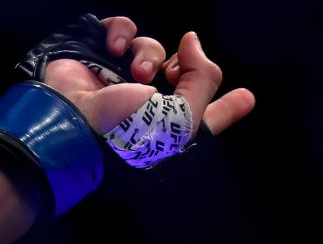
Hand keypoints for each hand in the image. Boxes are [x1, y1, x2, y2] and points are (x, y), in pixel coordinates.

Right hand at [42, 16, 254, 136]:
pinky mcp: (98, 58)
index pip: (207, 115)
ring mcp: (121, 79)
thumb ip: (203, 78)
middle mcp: (149, 104)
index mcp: (172, 126)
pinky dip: (121, 33)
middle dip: (186, 69)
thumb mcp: (183, 117)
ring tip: (139, 73)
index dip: (227, 108)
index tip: (246, 97)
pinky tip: (114, 49)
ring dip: (150, 54)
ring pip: (152, 49)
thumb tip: (193, 40)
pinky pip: (121, 31)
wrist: (77, 123)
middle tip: (173, 74)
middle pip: (182, 75)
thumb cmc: (132, 133)